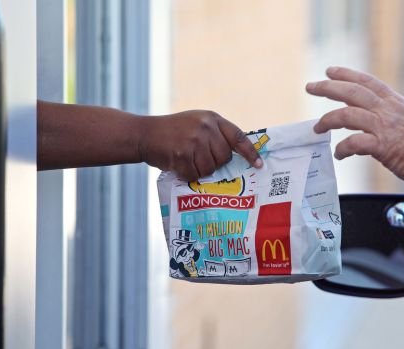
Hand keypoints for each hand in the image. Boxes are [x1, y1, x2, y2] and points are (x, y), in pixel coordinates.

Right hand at [139, 110, 262, 180]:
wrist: (144, 133)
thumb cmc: (174, 131)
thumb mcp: (197, 123)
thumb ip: (216, 134)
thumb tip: (238, 156)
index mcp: (213, 118)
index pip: (238, 137)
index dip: (250, 152)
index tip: (259, 165)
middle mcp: (206, 127)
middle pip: (224, 157)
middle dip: (215, 163)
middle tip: (199, 157)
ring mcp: (194, 140)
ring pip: (210, 168)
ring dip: (200, 170)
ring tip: (187, 159)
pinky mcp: (182, 154)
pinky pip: (194, 174)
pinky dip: (187, 175)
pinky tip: (178, 165)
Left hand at [306, 67, 403, 184]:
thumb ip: (391, 116)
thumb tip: (374, 120)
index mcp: (395, 102)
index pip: (366, 81)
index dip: (346, 74)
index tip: (330, 71)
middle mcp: (388, 110)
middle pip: (351, 92)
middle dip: (328, 87)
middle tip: (311, 87)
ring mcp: (384, 127)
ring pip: (347, 114)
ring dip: (327, 120)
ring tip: (318, 128)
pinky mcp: (382, 146)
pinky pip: (354, 143)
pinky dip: (342, 149)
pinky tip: (338, 154)